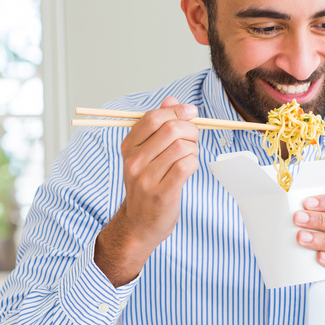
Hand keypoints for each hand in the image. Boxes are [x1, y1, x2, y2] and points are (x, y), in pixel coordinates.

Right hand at [94, 97, 199, 285]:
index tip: (191, 112)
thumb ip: (158, 126)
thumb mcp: (146, 154)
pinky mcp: (162, 193)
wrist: (140, 224)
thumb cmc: (147, 186)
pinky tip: (190, 168)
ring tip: (190, 157)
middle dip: (191, 129)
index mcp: (129, 147)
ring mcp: (146, 178)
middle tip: (194, 138)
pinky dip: (194, 163)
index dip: (176, 110)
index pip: (152, 117)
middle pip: (171, 130)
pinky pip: (186, 166)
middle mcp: (134, 161)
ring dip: (193, 149)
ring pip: (182, 147)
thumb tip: (171, 99)